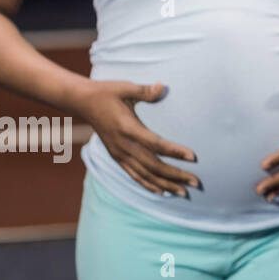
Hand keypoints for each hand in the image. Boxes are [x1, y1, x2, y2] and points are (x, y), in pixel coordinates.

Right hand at [72, 80, 198, 196]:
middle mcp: (123, 145)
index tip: (193, 157)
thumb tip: (161, 86)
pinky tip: (162, 192)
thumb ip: (145, 91)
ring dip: (165, 184)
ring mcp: (118, 153)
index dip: (175, 151)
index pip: (155, 144)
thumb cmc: (107, 92)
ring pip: (144, 174)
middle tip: (196, 183)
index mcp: (127, 128)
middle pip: (153, 165)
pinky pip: (134, 175)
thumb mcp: (126, 87)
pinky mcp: (116, 156)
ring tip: (184, 193)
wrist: (81, 102)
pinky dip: (148, 184)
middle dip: (175, 175)